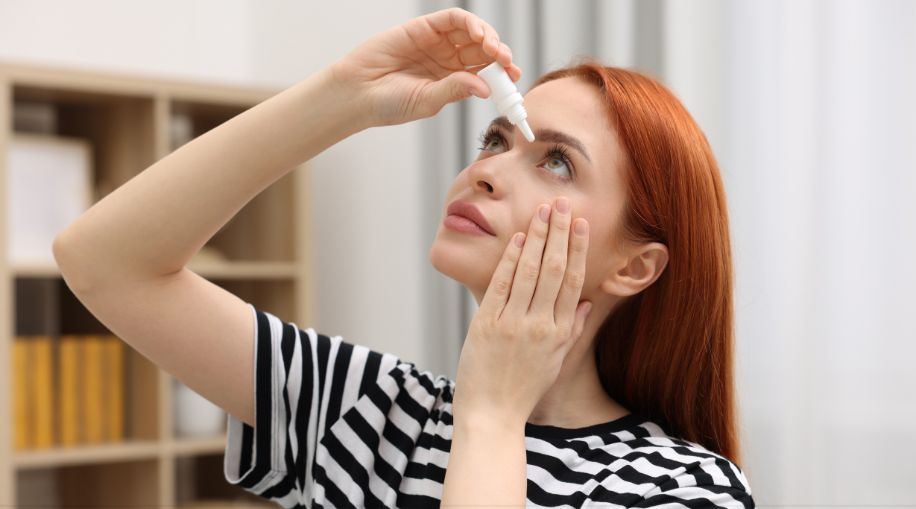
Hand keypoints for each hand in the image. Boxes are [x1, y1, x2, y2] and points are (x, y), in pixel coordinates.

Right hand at [328, 7, 521, 127]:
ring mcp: (437, 43)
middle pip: (483, 51)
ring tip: (494, 50)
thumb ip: (455, 90)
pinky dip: (470, 23)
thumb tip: (485, 87)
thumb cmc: (388, 104)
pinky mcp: (424, 28)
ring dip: (488, 37)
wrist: (356, 93)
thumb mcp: (428, 101)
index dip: (503, 73)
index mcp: (452, 81)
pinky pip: (453, 19)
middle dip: (500, 55)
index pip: (485, 73)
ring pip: (472, 33)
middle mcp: (448, 60)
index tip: (514, 78)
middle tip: (507, 64)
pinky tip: (478, 35)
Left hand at [452, 197, 592, 426]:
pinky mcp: (487, 324)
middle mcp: (540, 325)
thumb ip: (572, 329)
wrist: (492, 414)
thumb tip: (588, 302)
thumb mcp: (555, 361)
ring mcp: (513, 324)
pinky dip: (510, 259)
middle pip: (554, 269)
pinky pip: (501, 284)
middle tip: (562, 203)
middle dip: (560, 233)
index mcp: (560, 332)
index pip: (573, 281)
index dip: (578, 249)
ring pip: (529, 271)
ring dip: (537, 237)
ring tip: (542, 211)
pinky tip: (517, 238)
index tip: (581, 223)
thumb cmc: (523, 388)